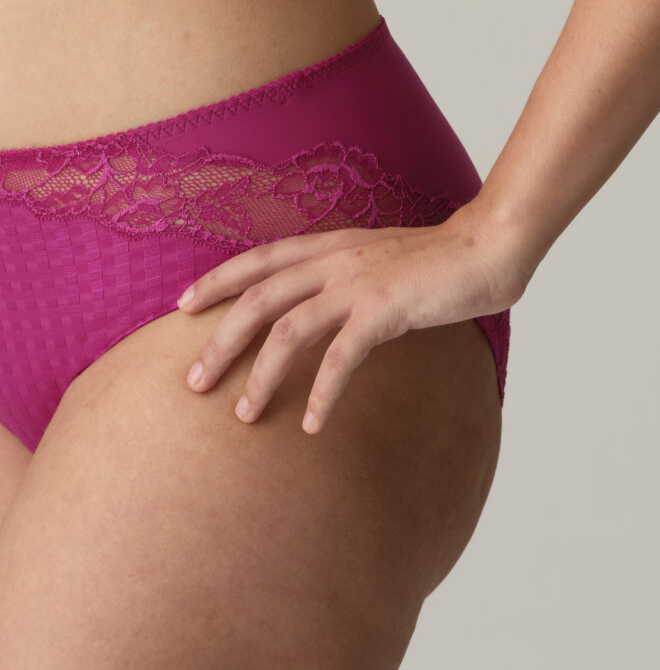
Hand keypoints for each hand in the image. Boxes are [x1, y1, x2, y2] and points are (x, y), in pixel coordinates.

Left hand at [177, 201, 525, 434]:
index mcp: (326, 245)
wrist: (487, 247)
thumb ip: (337, 278)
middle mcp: (332, 261)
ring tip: (244, 416)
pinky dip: (323, 393)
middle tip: (193, 382)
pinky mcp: (384, 309)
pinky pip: (341, 357)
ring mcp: (356, 284)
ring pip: (286, 331)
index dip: (216, 281)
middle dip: (219, 342)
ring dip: (260, 376)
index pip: (256, 261)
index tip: (182, 307)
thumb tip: (310, 311)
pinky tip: (313, 424)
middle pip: (256, 300)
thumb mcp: (373, 261)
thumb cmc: (433, 261)